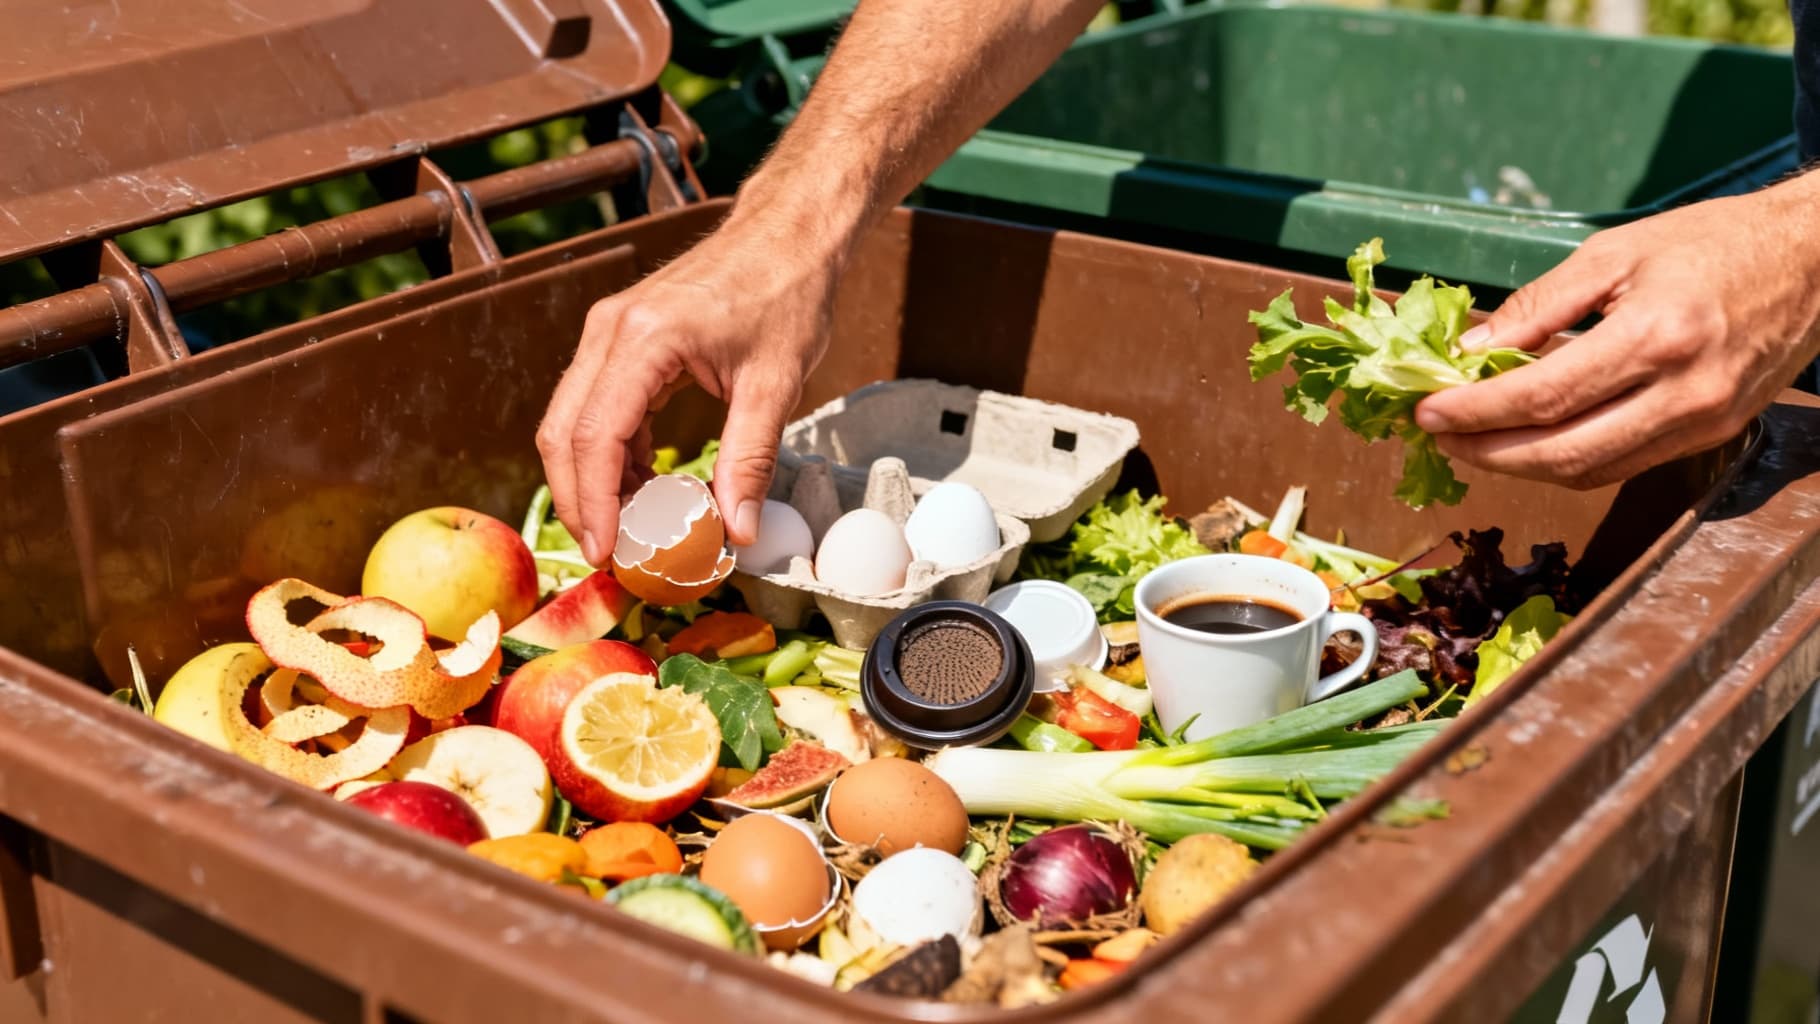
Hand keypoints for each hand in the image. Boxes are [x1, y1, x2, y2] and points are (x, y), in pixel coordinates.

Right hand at [536, 208, 838, 566]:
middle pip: (565, 432)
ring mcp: (609, 332)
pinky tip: (646, 486)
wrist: (788, 235)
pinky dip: (612, 453)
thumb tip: (738, 532)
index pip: (595, 436)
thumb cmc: (787, 294)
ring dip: (594, 480)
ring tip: (634, 528)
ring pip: (573, 422)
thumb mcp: (776, 384)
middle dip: (579, 500)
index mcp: (643, 338)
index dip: (594, 502)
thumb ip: (750, 460)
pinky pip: (597, 407)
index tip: (608, 551)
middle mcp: (610, 331)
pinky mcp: (620, 339)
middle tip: (611, 554)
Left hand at [1414, 175, 1819, 488]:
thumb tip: (1469, 351)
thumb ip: (1538, 306)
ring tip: (1471, 442)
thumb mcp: (1616, 252)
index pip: (1544, 397)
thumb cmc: (1712, 243)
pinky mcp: (1711, 437)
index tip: (1426, 412)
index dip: (1476, 413)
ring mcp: (1701, 423)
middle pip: (1561, 453)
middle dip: (1486, 452)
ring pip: (1589, 473)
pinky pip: (1621, 467)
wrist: (1814, 259)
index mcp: (1655, 335)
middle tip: (1438, 435)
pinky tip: (1528, 443)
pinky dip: (1565, 462)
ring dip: (1519, 467)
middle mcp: (1682, 392)